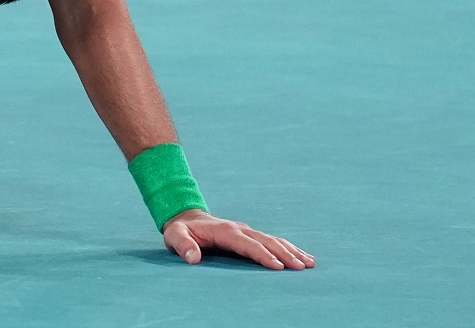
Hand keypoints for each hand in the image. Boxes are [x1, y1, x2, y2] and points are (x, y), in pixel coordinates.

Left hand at [163, 209, 314, 269]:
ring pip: (273, 240)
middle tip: (301, 267)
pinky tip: (302, 256)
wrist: (186, 216)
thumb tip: (192, 258)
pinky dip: (288, 248)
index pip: (246, 244)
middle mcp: (239, 228)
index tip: (277, 266)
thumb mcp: (174, 235)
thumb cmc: (180, 230)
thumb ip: (183, 245)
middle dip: (284, 254)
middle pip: (265, 241)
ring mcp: (246, 230)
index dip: (262, 255)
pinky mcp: (250, 235)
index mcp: (224, 230)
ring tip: (309, 263)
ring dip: (291, 250)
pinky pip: (272, 241)